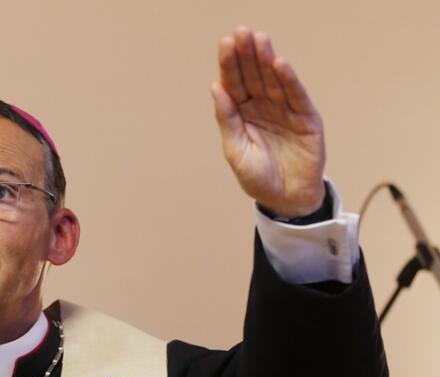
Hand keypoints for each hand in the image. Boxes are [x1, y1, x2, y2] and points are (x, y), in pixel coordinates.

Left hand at [211, 27, 325, 218]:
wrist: (285, 199)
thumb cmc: (258, 177)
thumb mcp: (236, 150)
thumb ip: (227, 119)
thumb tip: (215, 88)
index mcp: (242, 114)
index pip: (234, 84)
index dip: (229, 64)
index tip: (225, 43)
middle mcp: (263, 107)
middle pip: (254, 76)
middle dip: (247, 54)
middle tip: (241, 32)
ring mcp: (285, 111)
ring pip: (274, 80)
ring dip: (266, 59)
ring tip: (259, 39)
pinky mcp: (305, 118)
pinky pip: (295, 96)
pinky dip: (288, 80)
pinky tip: (280, 64)